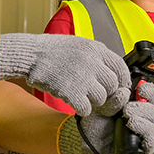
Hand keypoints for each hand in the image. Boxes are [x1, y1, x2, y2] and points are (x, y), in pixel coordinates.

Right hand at [0, 33, 129, 115]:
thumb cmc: (53, 50)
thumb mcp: (80, 44)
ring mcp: (82, 77)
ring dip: (93, 102)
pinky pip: (86, 108)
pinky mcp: (71, 91)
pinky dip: (82, 109)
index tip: (119, 88)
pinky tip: (75, 103)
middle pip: (112, 86)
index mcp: (96, 49)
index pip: (121, 68)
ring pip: (101, 99)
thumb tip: (113, 71)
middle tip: (95, 94)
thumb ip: (97, 56)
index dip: (122, 81)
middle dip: (106, 93)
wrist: (31, 54)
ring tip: (82, 96)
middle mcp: (93, 62)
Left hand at [56, 82, 153, 153]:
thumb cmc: (93, 122)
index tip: (140, 89)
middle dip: (143, 108)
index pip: (150, 95)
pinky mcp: (139, 151)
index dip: (149, 91)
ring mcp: (140, 135)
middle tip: (127, 109)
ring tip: (129, 121)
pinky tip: (134, 130)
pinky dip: (146, 137)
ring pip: (153, 128)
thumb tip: (124, 93)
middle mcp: (140, 120)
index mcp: (134, 105)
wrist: (83, 141)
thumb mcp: (100, 106)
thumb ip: (111, 98)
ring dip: (144, 123)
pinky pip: (150, 145)